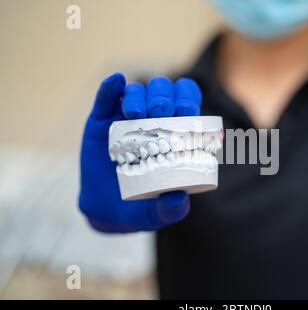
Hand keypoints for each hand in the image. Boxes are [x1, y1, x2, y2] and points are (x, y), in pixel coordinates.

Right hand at [78, 73, 201, 232]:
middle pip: (163, 93)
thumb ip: (170, 210)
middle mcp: (152, 121)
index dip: (188, 100)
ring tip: (136, 112)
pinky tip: (115, 82)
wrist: (106, 211)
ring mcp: (125, 119)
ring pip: (136, 92)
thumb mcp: (157, 213)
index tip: (188, 111)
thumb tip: (179, 199)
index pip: (187, 104)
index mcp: (175, 134)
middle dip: (164, 97)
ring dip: (139, 95)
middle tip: (161, 112)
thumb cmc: (141, 207)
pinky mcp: (101, 121)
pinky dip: (110, 88)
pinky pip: (105, 98)